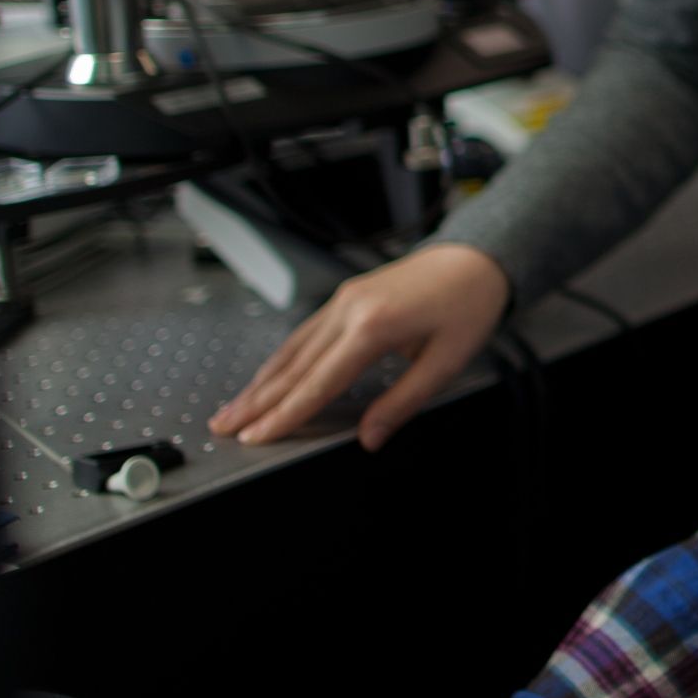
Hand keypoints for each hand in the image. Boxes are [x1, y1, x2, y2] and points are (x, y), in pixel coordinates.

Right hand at [209, 242, 512, 450]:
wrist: (474, 260)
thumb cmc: (468, 307)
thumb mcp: (446, 363)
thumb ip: (402, 402)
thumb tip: (369, 438)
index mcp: (373, 326)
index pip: (318, 383)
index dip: (285, 415)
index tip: (256, 438)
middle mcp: (348, 310)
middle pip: (293, 366)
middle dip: (256, 402)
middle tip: (223, 428)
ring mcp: (343, 300)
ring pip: (292, 349)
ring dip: (260, 382)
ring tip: (233, 409)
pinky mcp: (345, 297)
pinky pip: (305, 334)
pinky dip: (281, 360)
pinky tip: (268, 378)